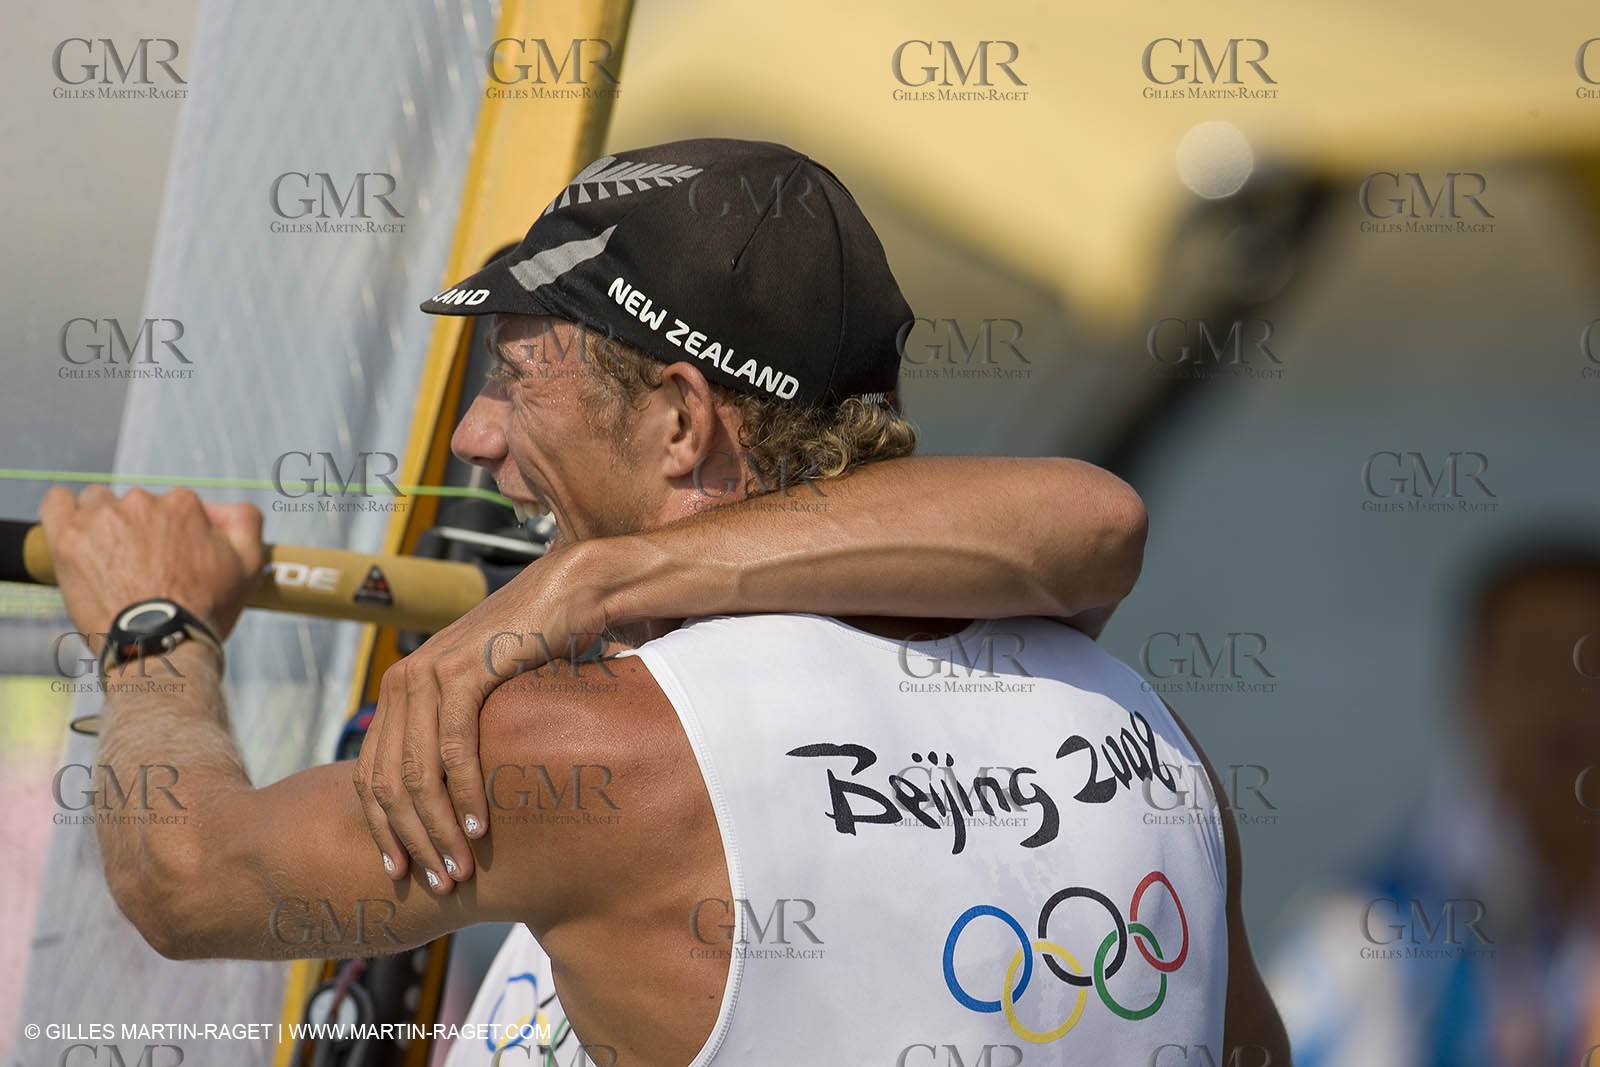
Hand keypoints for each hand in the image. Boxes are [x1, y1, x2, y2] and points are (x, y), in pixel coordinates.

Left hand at [39, 486, 264, 643]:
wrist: (159, 646)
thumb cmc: (204, 610)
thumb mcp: (248, 565)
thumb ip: (245, 522)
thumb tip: (223, 506)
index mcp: (184, 505)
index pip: (174, 505)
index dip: (175, 533)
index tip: (172, 561)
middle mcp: (143, 502)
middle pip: (135, 504)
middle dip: (138, 529)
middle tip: (141, 568)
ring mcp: (102, 518)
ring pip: (97, 504)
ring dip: (102, 523)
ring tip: (107, 561)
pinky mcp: (68, 537)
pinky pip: (57, 503)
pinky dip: (63, 511)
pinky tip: (73, 534)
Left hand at [353, 542, 603, 892]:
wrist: (568, 594)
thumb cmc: (537, 651)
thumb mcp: (486, 699)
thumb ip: (462, 736)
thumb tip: (456, 800)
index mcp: (400, 691)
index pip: (371, 775)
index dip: (380, 829)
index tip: (399, 872)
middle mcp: (402, 681)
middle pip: (386, 782)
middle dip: (410, 841)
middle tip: (436, 884)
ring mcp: (428, 672)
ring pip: (416, 771)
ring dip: (437, 829)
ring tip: (458, 870)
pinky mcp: (463, 670)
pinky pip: (454, 746)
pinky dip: (463, 793)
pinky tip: (479, 829)